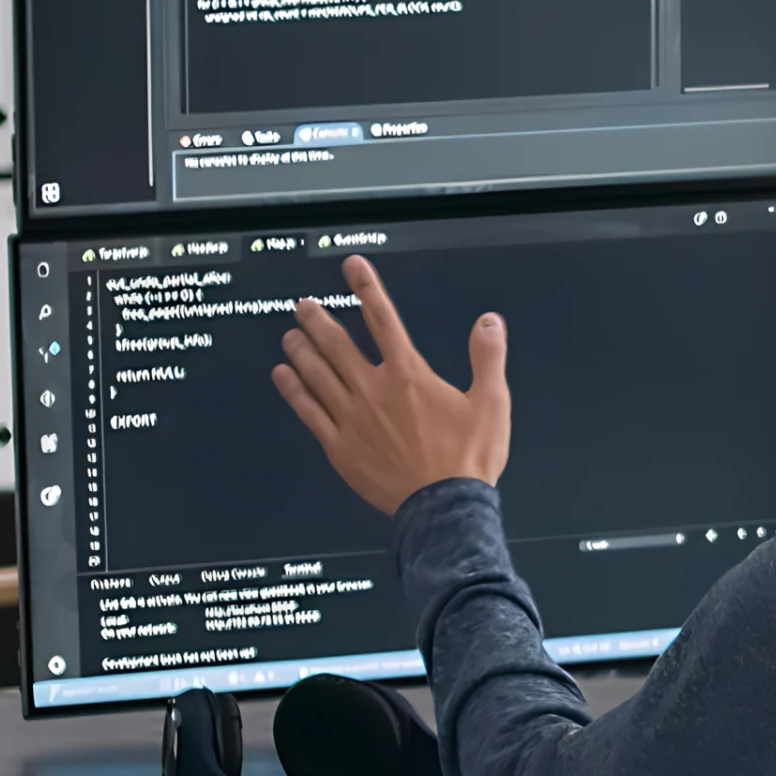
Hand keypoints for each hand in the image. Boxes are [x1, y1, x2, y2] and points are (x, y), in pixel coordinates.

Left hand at [272, 254, 511, 515]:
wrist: (444, 507)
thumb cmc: (468, 459)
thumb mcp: (492, 402)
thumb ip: (488, 357)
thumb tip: (488, 323)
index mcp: (408, 375)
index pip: (383, 319)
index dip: (366, 288)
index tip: (352, 268)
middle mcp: (374, 390)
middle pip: (337, 344)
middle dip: (318, 320)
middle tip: (303, 306)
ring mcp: (352, 418)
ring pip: (317, 374)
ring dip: (301, 350)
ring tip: (290, 335)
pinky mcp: (339, 447)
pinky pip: (308, 412)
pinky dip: (293, 390)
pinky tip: (283, 377)